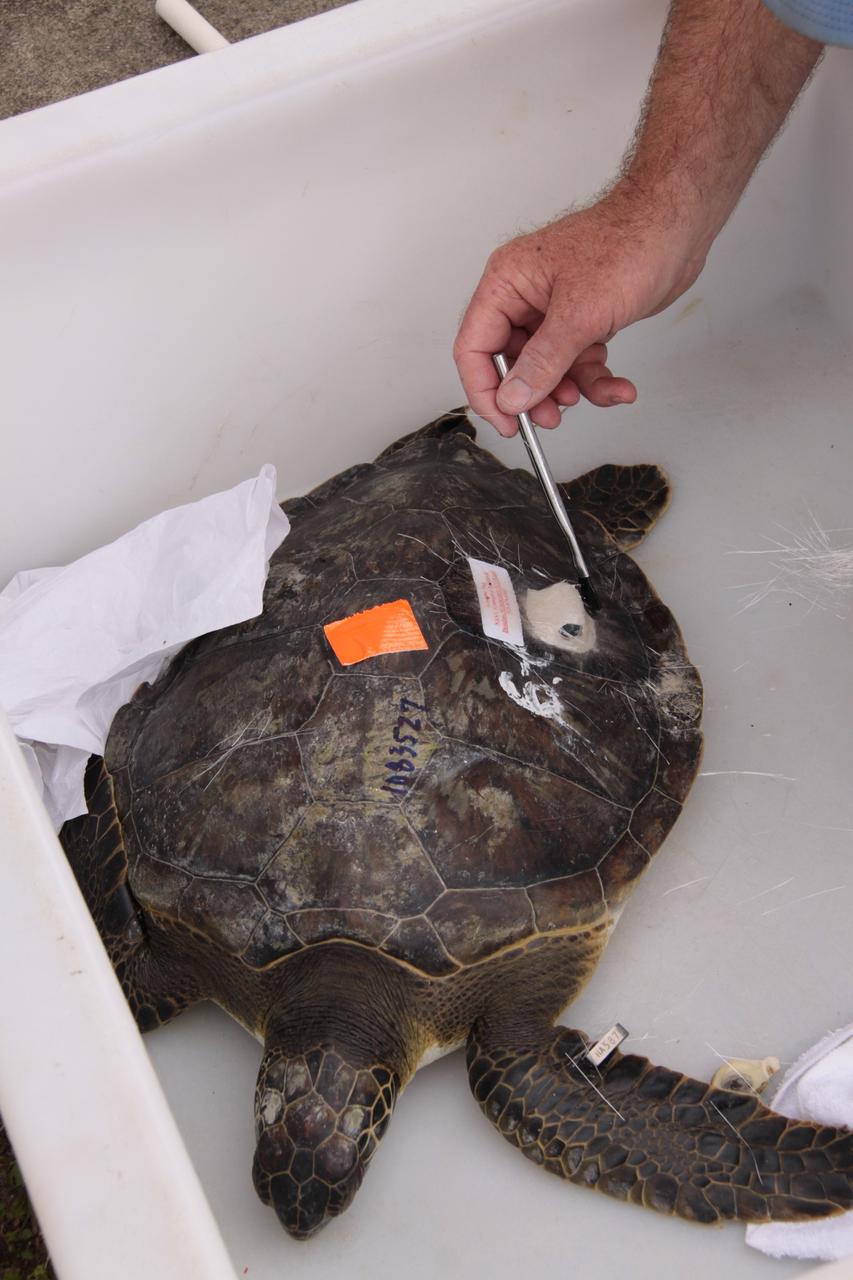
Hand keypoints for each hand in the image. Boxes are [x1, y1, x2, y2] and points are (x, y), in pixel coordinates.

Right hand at [453, 187, 707, 435]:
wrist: (677, 225)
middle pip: (510, 362)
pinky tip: (619, 388)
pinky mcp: (583, 319)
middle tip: (551, 417)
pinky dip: (597, 379)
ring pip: (547, 367)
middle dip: (533, 393)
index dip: (485, 390)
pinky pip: (578, 361)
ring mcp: (554, 309)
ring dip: (569, 389)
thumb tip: (512, 398)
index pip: (474, 346)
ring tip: (589, 396)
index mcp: (506, 282)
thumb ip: (542, 362)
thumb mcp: (580, 314)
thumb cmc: (630, 242)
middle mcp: (524, 296)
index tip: (506, 422)